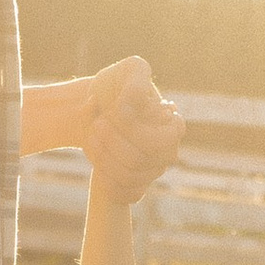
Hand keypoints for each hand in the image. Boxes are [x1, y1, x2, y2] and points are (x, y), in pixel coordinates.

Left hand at [83, 56, 181, 200]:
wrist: (96, 110)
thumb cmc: (115, 87)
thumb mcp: (129, 71)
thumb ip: (137, 81)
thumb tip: (136, 108)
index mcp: (173, 125)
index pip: (160, 138)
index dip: (131, 128)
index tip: (113, 112)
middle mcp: (168, 151)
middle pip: (140, 158)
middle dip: (112, 141)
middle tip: (97, 125)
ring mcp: (153, 170)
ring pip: (130, 176)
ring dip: (104, 156)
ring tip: (92, 137)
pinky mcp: (138, 185)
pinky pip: (128, 194)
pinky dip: (108, 180)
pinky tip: (96, 163)